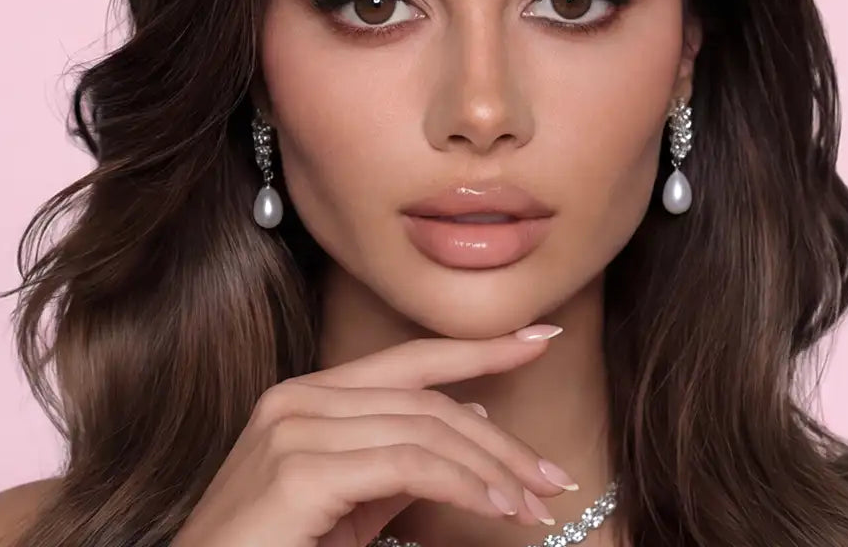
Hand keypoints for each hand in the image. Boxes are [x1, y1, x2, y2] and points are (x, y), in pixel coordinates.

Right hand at [171, 325, 574, 546]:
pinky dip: (462, 484)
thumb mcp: (346, 508)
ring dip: (492, 469)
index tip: (540, 339)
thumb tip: (469, 415)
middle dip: (501, 439)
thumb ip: (399, 464)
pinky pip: (407, 465)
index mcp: (307, 398)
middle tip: (552, 478)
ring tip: (531, 504)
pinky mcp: (301, 469)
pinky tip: (493, 507)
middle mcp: (298, 399)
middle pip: (428, 401)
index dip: (479, 348)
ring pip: (426, 430)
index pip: (410, 361)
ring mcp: (296, 429)